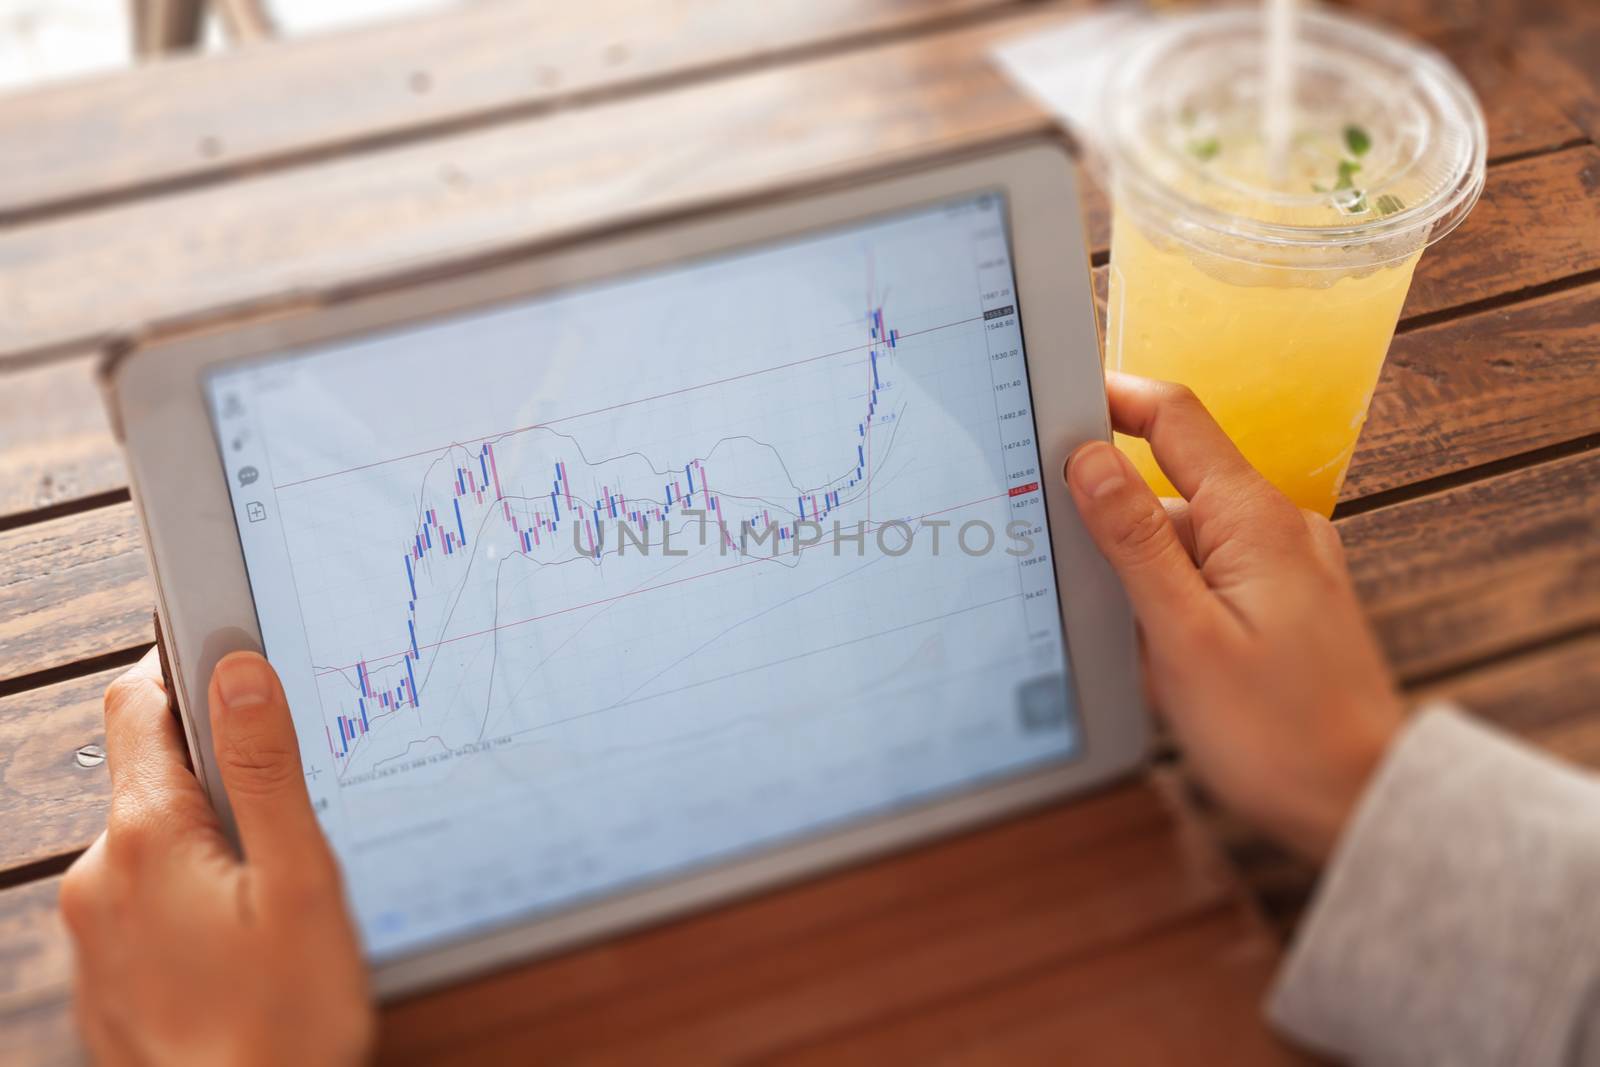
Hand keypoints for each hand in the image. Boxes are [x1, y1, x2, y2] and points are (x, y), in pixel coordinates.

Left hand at [61, 649, 372, 1066]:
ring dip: (205, 840)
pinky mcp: (104, 972)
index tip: (234, 660)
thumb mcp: (300, 882)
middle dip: (216, 771)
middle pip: (149, 773)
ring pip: (149, 841)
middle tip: (289, 809)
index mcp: (146, 838)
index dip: (186, 668)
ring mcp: (93, 930)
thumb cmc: (283, 1023)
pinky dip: (190, 895)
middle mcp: (98, 876)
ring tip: (274, 892)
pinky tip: (243, 939)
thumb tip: (239, 672)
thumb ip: (268, 771)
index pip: (139, 703)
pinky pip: (143, 899)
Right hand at [1066, 374, 1403, 860]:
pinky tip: (1165, 662)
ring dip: (1143, 581)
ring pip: (1185, 540)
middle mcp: (1278, 527)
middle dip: (1114, 526)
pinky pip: (1210, 576)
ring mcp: (1286, 564)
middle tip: (1079, 585)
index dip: (1111, 400)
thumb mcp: (1185, 637)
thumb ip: (1135, 542)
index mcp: (1255, 519)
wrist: (1359, 803)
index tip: (1055, 408)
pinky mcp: (1285, 602)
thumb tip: (1090, 460)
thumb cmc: (1278, 736)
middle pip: (1169, 486)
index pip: (1173, 417)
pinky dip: (1173, 604)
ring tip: (1139, 653)